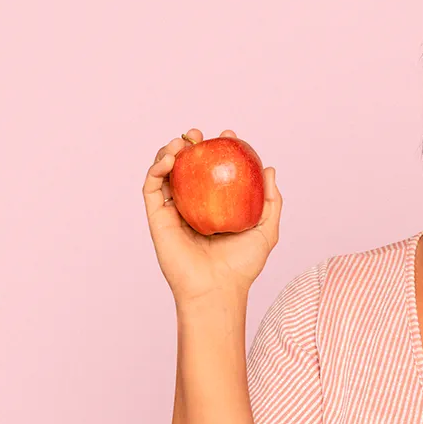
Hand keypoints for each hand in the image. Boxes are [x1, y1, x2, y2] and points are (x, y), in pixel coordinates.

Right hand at [142, 128, 282, 304]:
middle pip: (186, 168)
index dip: (218, 150)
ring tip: (182, 141)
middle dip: (190, 145)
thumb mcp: (266, 229)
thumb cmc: (242, 266)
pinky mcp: (157, 218)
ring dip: (169, 151)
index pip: (212, 172)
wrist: (218, 288)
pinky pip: (152, 187)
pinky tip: (171, 158)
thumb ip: (270, 200)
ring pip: (164, 173)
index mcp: (214, 208)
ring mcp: (173, 212)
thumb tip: (269, 169)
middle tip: (198, 135)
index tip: (228, 137)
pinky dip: (157, 168)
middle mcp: (192, 207)